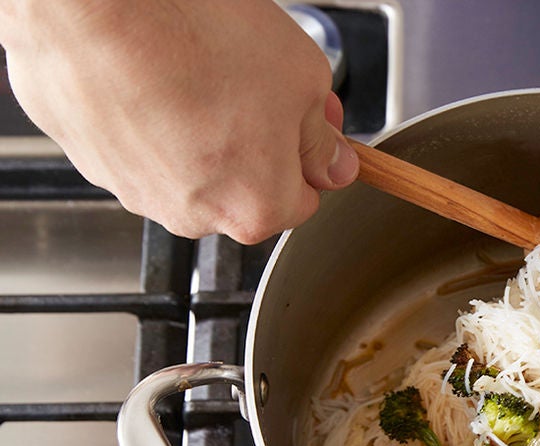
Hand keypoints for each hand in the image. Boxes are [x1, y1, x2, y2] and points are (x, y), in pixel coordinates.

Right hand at [0, 0, 359, 243]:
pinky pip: (139, 148)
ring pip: (191, 169)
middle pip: (244, 189)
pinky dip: (151, 119)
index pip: (304, 199)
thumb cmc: (196, 36)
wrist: (92, 5)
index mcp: (257, 208)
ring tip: (195, 74)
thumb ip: (322, 137)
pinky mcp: (93, 163)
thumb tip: (334, 164)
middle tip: (250, 85)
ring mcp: (138, 193)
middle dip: (254, 145)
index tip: (304, 118)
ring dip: (201, 132)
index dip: (308, 152)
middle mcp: (195, 217)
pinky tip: (152, 76)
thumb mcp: (302, 79)